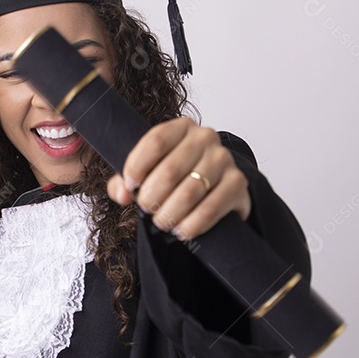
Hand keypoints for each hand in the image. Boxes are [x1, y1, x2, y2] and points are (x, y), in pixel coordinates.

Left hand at [106, 117, 251, 240]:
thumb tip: (120, 194)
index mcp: (181, 127)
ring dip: (169, 213)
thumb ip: (126, 181)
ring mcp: (224, 159)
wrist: (217, 187)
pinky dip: (191, 224)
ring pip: (189, 192)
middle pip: (169, 170)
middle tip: (147, 209)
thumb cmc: (180, 176)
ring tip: (162, 222)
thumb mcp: (150, 172)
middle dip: (151, 197)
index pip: (155, 141)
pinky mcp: (238, 183)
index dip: (137, 166)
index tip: (130, 185)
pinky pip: (210, 208)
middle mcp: (205, 137)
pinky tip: (182, 230)